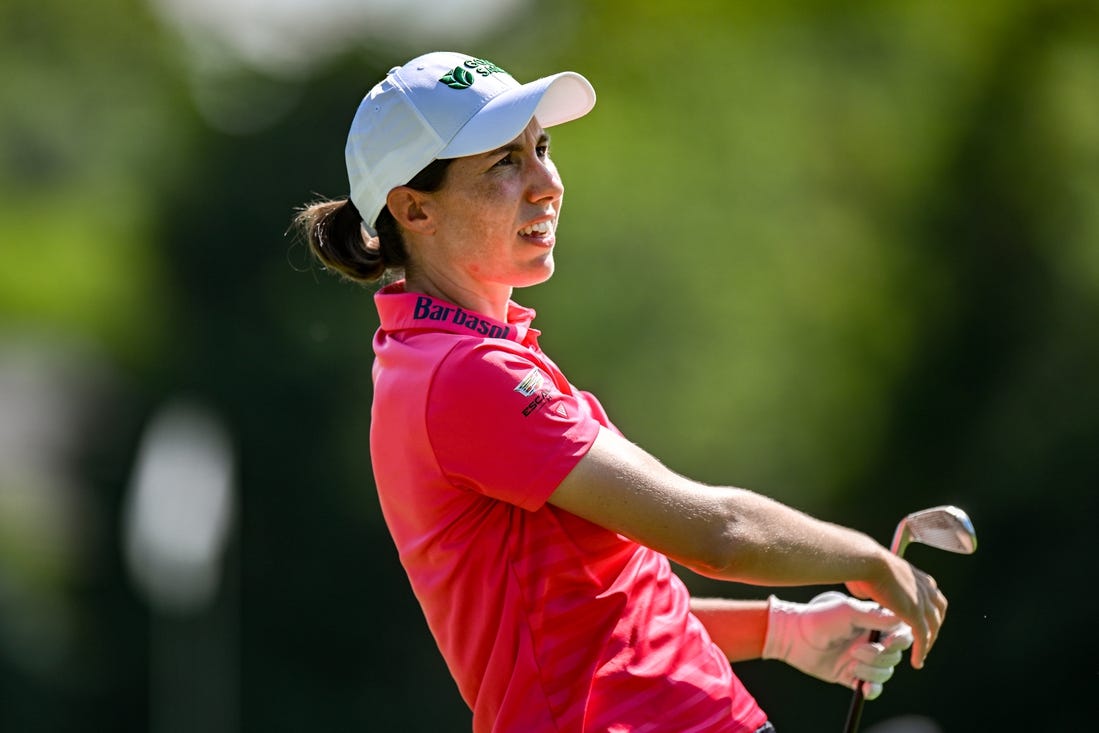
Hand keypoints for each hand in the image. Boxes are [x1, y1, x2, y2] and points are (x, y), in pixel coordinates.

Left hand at [762, 591, 913, 699]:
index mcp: (874, 623)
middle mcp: (871, 641)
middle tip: (855, 651)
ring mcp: (863, 659)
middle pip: (894, 656)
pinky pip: (872, 688)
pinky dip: (871, 690)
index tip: (888, 642)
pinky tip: (863, 688)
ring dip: (871, 671)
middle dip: (878, 656)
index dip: (900, 641)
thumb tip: (900, 617)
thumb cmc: (820, 618)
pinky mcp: (852, 676)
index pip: (902, 634)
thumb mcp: (847, 612)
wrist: (794, 637)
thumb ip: (873, 616)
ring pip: (885, 673)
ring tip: (850, 663)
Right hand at [846, 552, 946, 668]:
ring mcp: (922, 601)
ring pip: (932, 627)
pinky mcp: (915, 613)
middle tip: (924, 641)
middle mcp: (925, 588)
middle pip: (938, 612)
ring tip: (920, 655)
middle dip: (933, 628)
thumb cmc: (863, 563)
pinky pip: (922, 637)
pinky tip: (916, 662)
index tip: (921, 621)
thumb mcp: (876, 573)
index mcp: (917, 577)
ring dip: (928, 642)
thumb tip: (869, 589)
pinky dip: (920, 651)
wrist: (866, 560)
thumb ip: (879, 585)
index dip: (929, 610)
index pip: (932, 596)